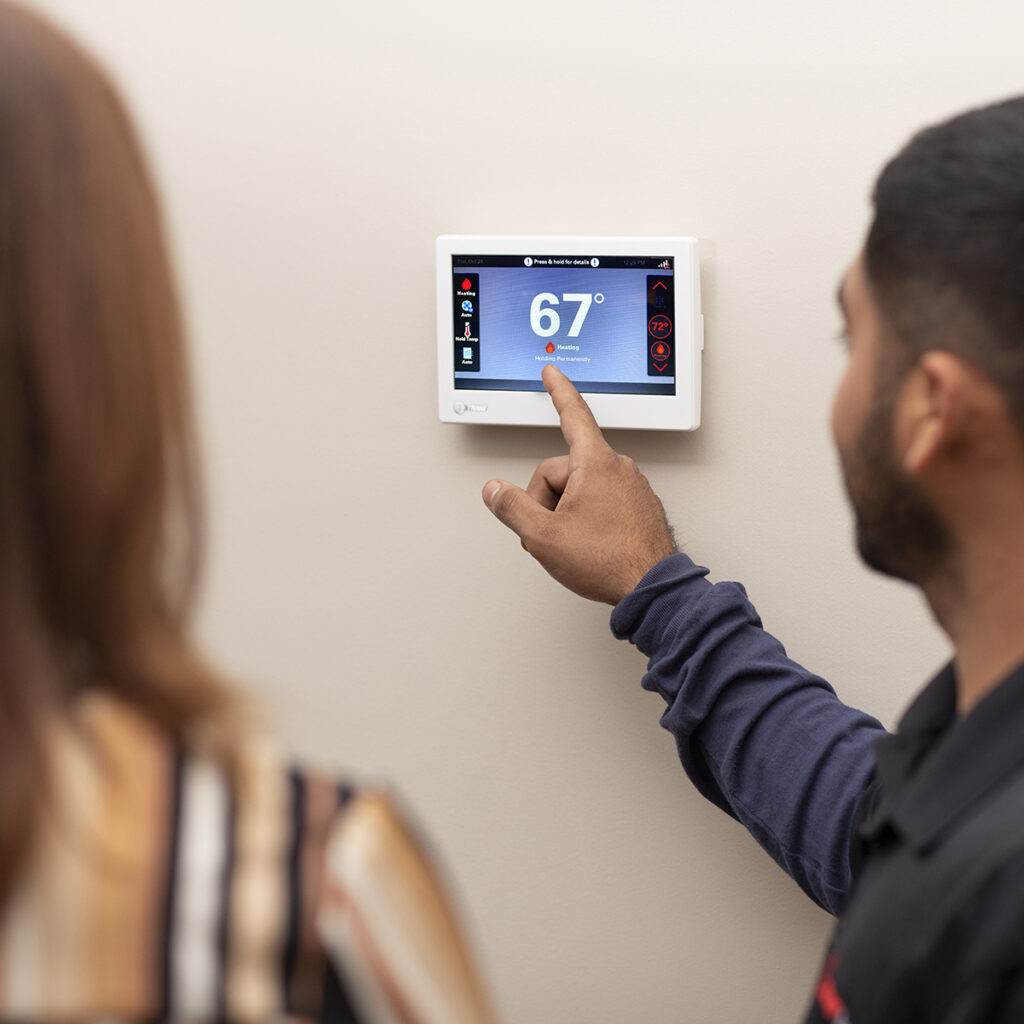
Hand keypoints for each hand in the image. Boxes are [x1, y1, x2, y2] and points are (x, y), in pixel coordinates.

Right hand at [481, 365, 676, 604]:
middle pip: (562, 469)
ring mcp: (632, 488)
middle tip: (551, 532)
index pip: (572, 415)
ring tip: (574, 543)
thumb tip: (495, 491)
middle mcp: (618, 468)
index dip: (558, 391)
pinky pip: (601, 501)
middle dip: (546, 499)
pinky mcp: (638, 507)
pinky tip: (590, 544)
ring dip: (566, 512)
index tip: (552, 373)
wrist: (651, 587)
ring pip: (581, 488)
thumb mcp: (544, 536)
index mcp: (596, 463)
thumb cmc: (609, 560)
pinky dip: (587, 519)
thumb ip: (512, 508)